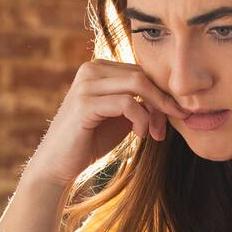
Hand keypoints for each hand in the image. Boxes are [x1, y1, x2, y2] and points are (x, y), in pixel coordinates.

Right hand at [29, 60, 189, 187]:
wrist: (59, 163)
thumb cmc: (92, 139)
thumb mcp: (122, 116)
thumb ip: (141, 102)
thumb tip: (170, 98)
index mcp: (99, 67)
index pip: (142, 71)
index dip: (161, 93)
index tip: (173, 117)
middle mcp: (91, 69)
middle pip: (143, 75)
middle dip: (162, 102)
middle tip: (167, 128)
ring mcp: (86, 84)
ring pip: (138, 85)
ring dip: (155, 111)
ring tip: (154, 134)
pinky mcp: (85, 103)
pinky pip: (126, 103)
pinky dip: (141, 119)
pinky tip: (141, 135)